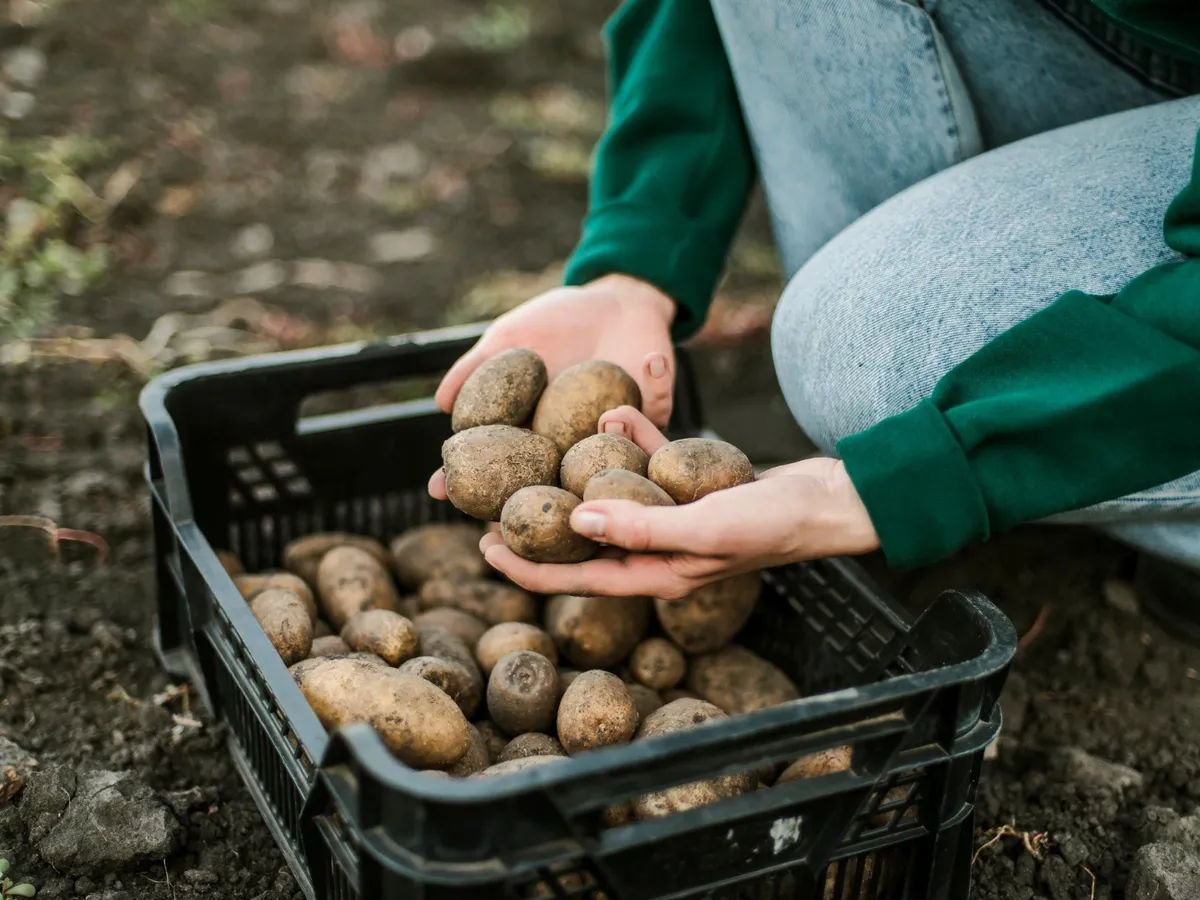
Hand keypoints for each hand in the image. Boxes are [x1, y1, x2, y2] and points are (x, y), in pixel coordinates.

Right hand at [429, 274, 677, 500]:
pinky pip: (654, 414)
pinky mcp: (653, 417)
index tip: (438, 489)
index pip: (500, 463)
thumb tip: (440, 402)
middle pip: (547, 480)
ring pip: (605, 461)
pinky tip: (644, 368)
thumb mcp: (512, 337)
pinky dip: (650, 389)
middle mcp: (574, 444)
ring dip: (598, 452)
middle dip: (528, 495)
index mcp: (540, 432)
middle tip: (507, 508)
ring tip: (594, 434)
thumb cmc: (559, 321)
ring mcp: (614, 437)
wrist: (618, 298)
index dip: (470, 478)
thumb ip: (478, 367)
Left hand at [478, 407, 880, 597]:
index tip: (483, 546)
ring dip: (586, 469)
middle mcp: (659, 551)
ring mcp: (676, 519)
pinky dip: (633, 441)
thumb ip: (640, 527)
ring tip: (554, 440)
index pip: (576, 578)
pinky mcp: (693, 489)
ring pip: (614, 496)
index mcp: (656, 574)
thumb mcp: (703, 528)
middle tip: (495, 500)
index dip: (526, 568)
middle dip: (540, 521)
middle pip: (583, 540)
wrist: (830, 500)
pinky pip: (649, 466)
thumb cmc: (773, 525)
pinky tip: (618, 413)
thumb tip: (575, 521)